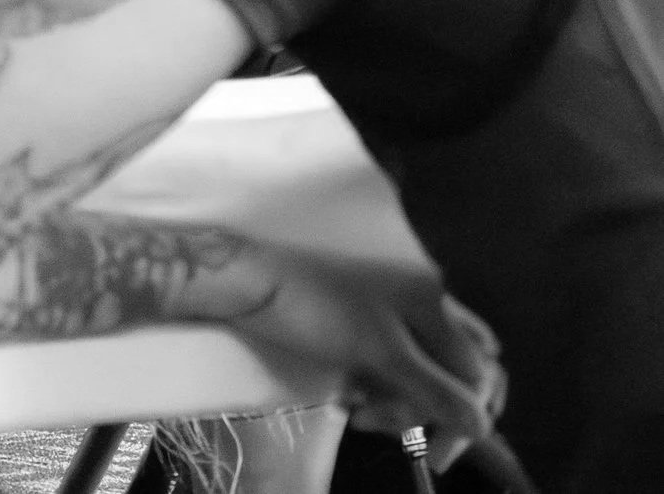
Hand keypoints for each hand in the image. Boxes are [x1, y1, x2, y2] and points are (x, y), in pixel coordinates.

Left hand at [232, 244, 502, 469]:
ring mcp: (396, 312)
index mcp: (435, 300)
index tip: (437, 456)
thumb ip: (437, 391)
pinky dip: (381, 390)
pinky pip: (395, 368)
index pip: (479, 371)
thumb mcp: (382, 355)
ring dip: (399, 403)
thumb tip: (484, 429)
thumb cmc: (319, 311)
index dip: (465, 417)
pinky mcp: (370, 325)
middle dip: (429, 410)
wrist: (255, 284)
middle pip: (455, 372)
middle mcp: (425, 301)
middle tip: (389, 430)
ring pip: (424, 375)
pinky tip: (351, 401)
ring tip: (360, 413)